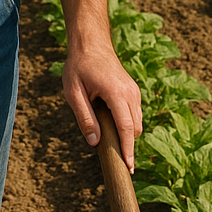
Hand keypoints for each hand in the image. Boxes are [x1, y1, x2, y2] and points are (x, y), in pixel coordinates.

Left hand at [62, 43, 142, 171]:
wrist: (91, 43)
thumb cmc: (79, 66)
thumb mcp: (73, 92)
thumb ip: (84, 117)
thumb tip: (94, 142)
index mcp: (116, 92)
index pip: (126, 127)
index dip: (128, 150)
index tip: (129, 168)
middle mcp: (130, 92)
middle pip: (135, 129)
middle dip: (126, 145)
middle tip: (111, 158)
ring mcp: (134, 90)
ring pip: (137, 122)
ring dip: (126, 133)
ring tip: (107, 136)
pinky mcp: (133, 90)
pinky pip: (135, 114)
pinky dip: (127, 123)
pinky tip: (110, 122)